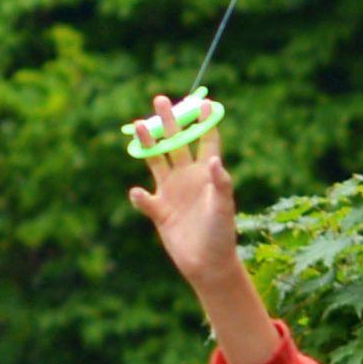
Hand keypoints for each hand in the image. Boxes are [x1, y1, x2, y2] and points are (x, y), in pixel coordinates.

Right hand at [129, 111, 234, 281]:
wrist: (208, 264)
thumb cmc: (222, 233)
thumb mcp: (223, 207)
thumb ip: (220, 184)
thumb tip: (216, 161)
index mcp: (207, 173)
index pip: (205, 141)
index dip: (203, 122)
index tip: (202, 102)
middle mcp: (187, 177)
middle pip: (176, 143)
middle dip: (168, 122)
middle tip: (160, 99)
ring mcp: (171, 192)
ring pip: (156, 161)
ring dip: (147, 144)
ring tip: (139, 125)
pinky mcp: (160, 211)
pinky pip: (145, 200)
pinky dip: (140, 197)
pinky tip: (139, 194)